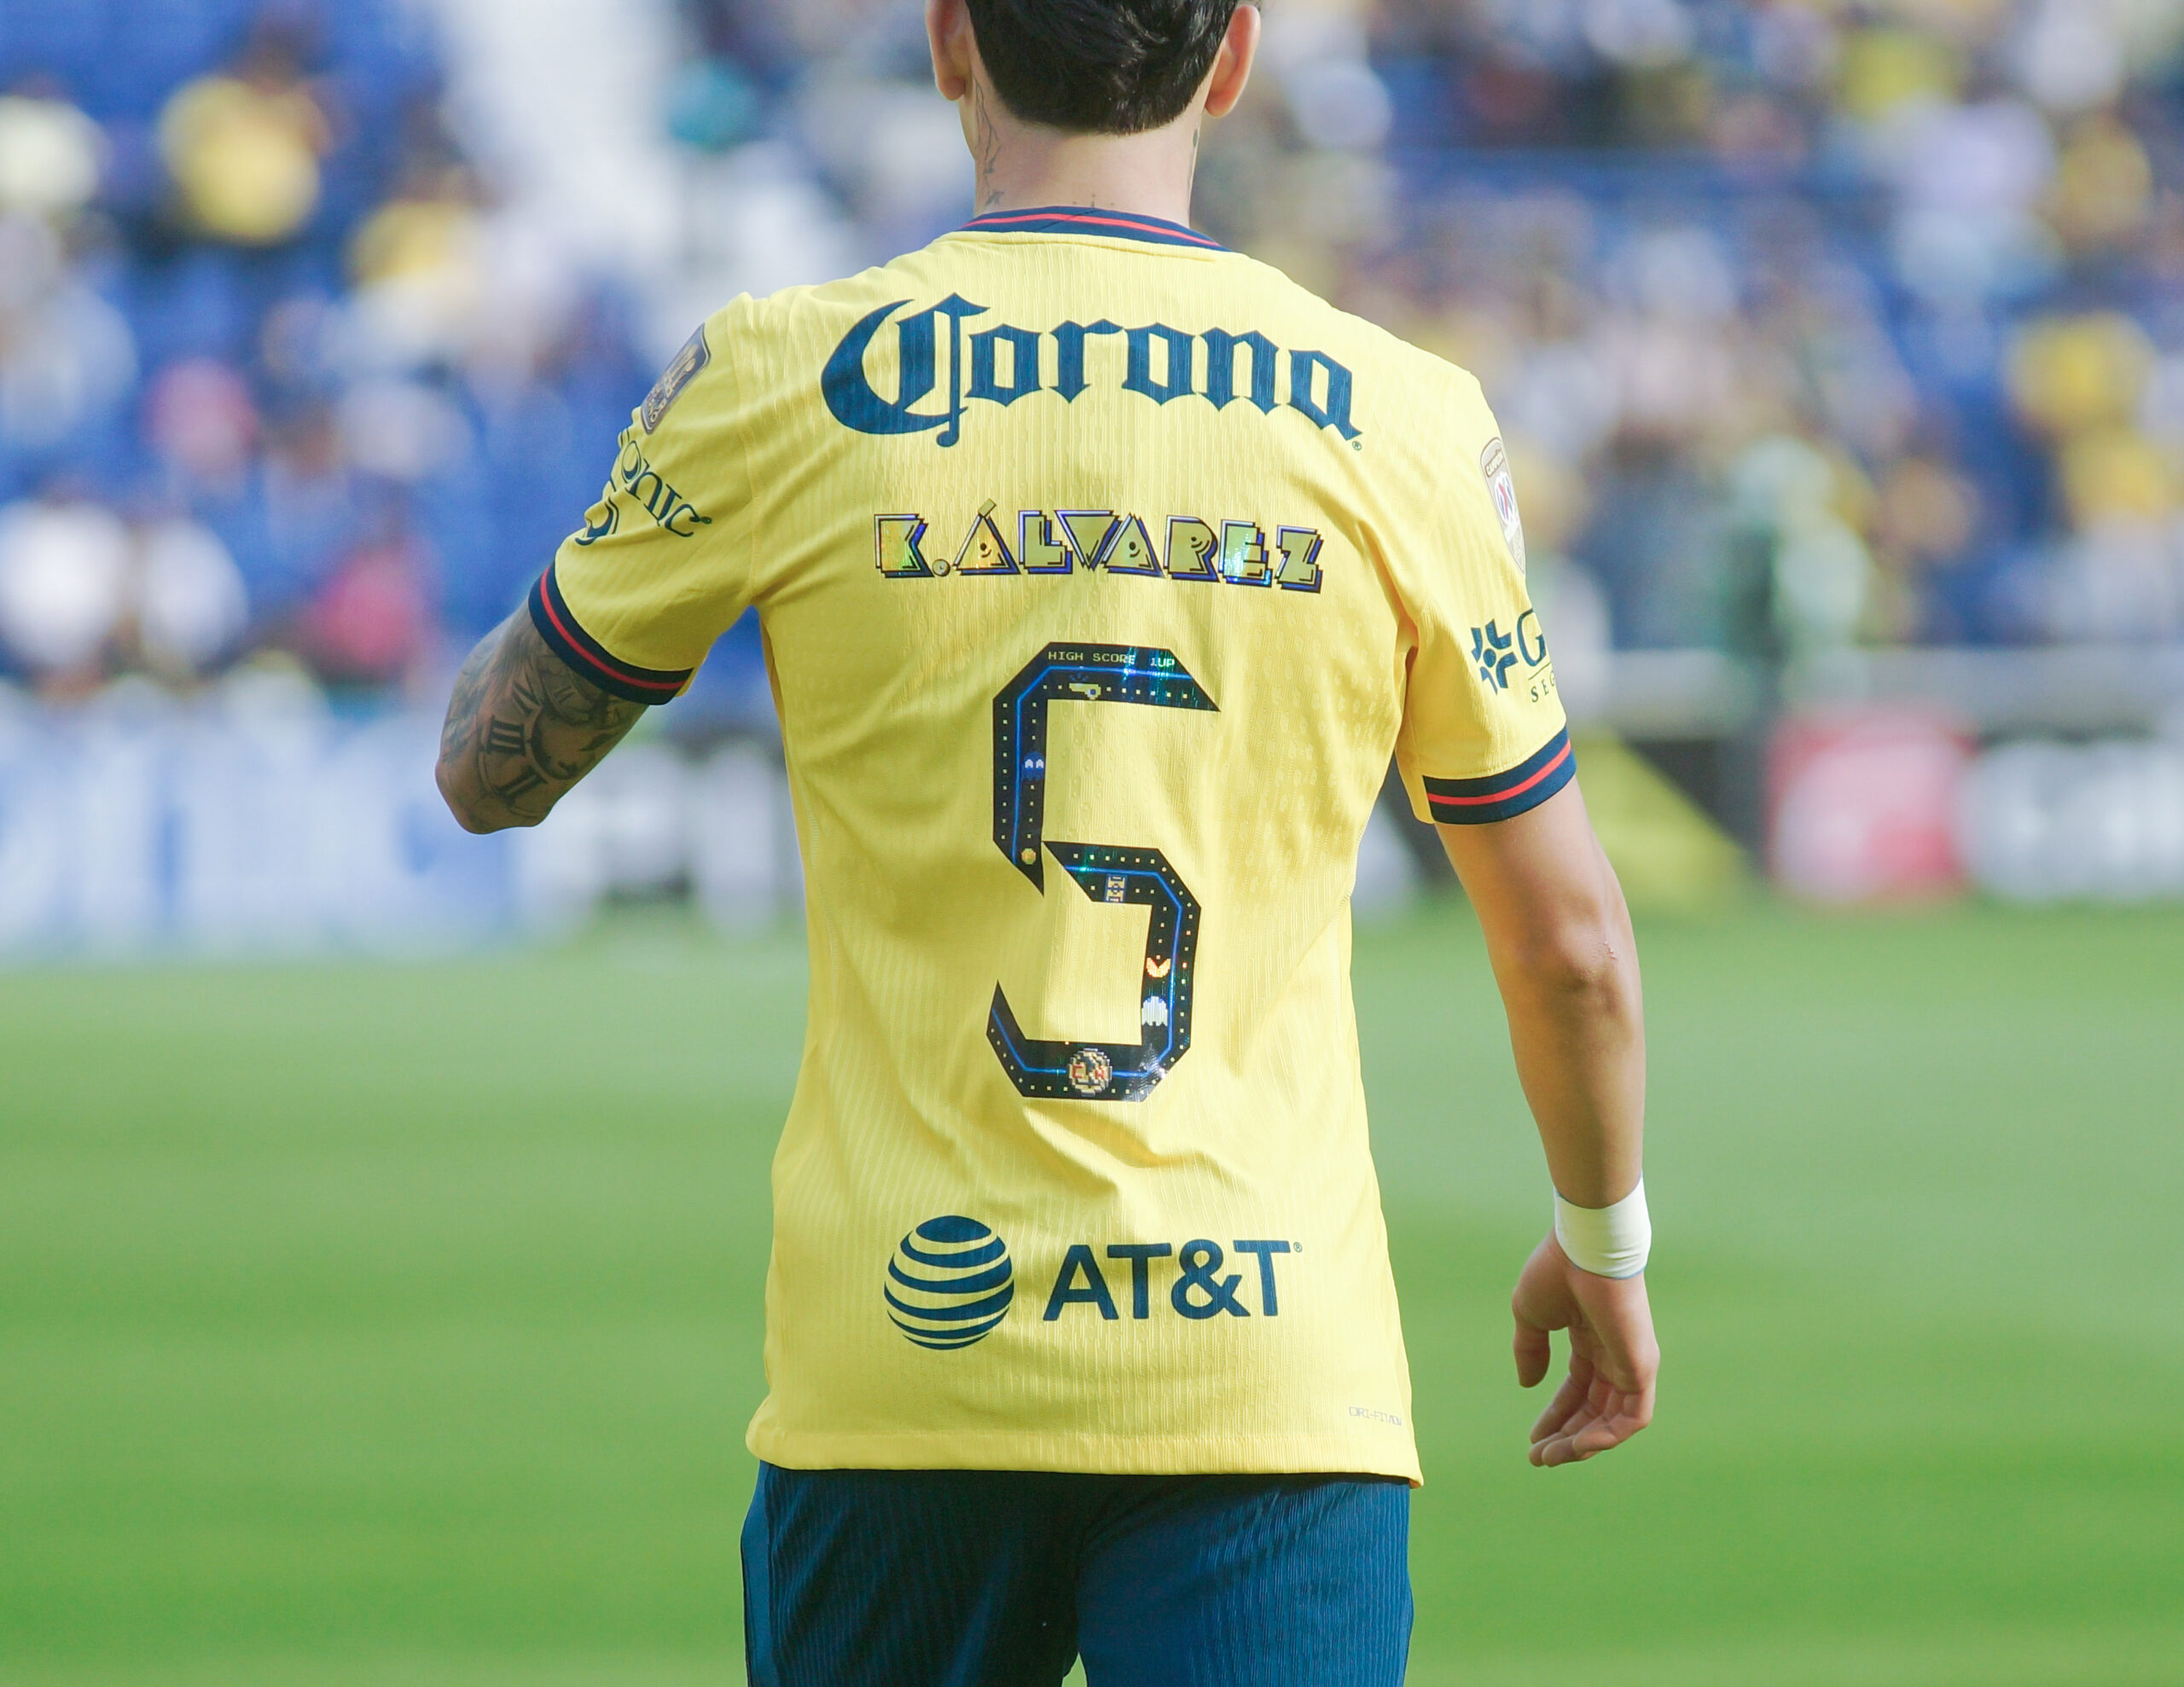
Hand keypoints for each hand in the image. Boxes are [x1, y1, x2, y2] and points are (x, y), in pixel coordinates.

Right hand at [1511, 1231, 1657, 1466]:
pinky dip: (1608, 1437)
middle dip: (1565, 1437)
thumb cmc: (1556, 1272)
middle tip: (1539, 1457)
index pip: (1577, 1390)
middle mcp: (1615, 1355)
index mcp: (1591, 1339)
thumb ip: (1530, 1351)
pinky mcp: (1642, 1369)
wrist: (1584, 1248)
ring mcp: (1632, 1364)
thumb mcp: (1531, 1316)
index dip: (1554, 1416)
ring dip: (1582, 1444)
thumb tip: (1527, 1385)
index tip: (1532, 1440)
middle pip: (1593, 1411)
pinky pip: (1632, 1418)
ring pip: (1612, 1422)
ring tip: (1551, 1456)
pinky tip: (1579, 1446)